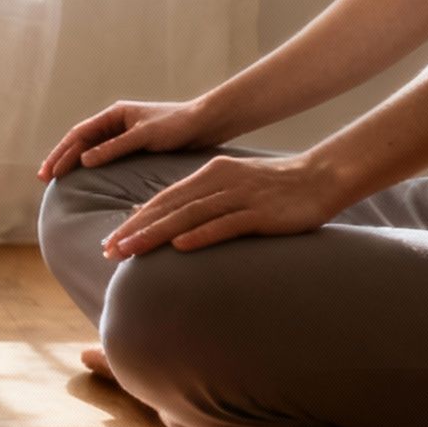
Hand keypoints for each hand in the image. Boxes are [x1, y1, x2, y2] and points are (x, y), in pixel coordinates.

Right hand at [37, 99, 228, 181]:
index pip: (79, 135)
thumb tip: (84, 160)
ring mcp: (124, 134)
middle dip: (61, 158)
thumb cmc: (177, 125)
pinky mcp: (135, 146)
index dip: (62, 153)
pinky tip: (86, 179)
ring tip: (58, 179)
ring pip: (91, 149)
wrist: (206, 123)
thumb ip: (114, 148)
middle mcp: (116, 122)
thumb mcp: (144, 136)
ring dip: (74, 163)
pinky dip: (93, 166)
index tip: (49, 172)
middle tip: (44, 179)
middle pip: (80, 141)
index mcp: (115, 114)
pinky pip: (106, 156)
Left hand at [103, 151, 350, 257]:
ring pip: (189, 217)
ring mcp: (239, 197)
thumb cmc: (273, 188)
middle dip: (135, 230)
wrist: (319, 178)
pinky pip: (225, 225)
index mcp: (208, 175)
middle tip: (108, 251)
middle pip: (169, 208)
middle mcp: (218, 183)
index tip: (111, 240)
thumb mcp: (231, 186)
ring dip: (156, 235)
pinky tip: (179, 247)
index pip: (164, 200)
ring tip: (131, 251)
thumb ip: (202, 201)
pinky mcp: (260, 213)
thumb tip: (171, 225)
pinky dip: (200, 235)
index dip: (135, 220)